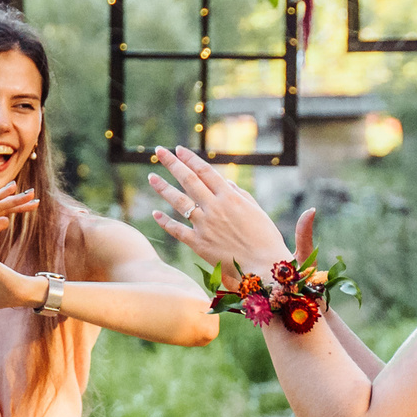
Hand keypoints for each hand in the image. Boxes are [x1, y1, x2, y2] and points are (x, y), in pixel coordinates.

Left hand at [145, 146, 289, 276]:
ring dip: (163, 188)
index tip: (178, 149)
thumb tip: (224, 182)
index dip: (190, 159)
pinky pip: (177, 230)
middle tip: (159, 151)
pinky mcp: (198, 244)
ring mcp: (204, 225)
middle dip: (172, 164)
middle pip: (189, 180)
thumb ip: (239, 194)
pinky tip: (155, 213)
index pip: (205, 171)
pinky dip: (165, 221)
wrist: (264, 267)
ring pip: (179, 202)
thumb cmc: (265, 238)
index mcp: (230, 197)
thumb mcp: (256, 210)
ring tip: (151, 177)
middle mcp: (215, 207)